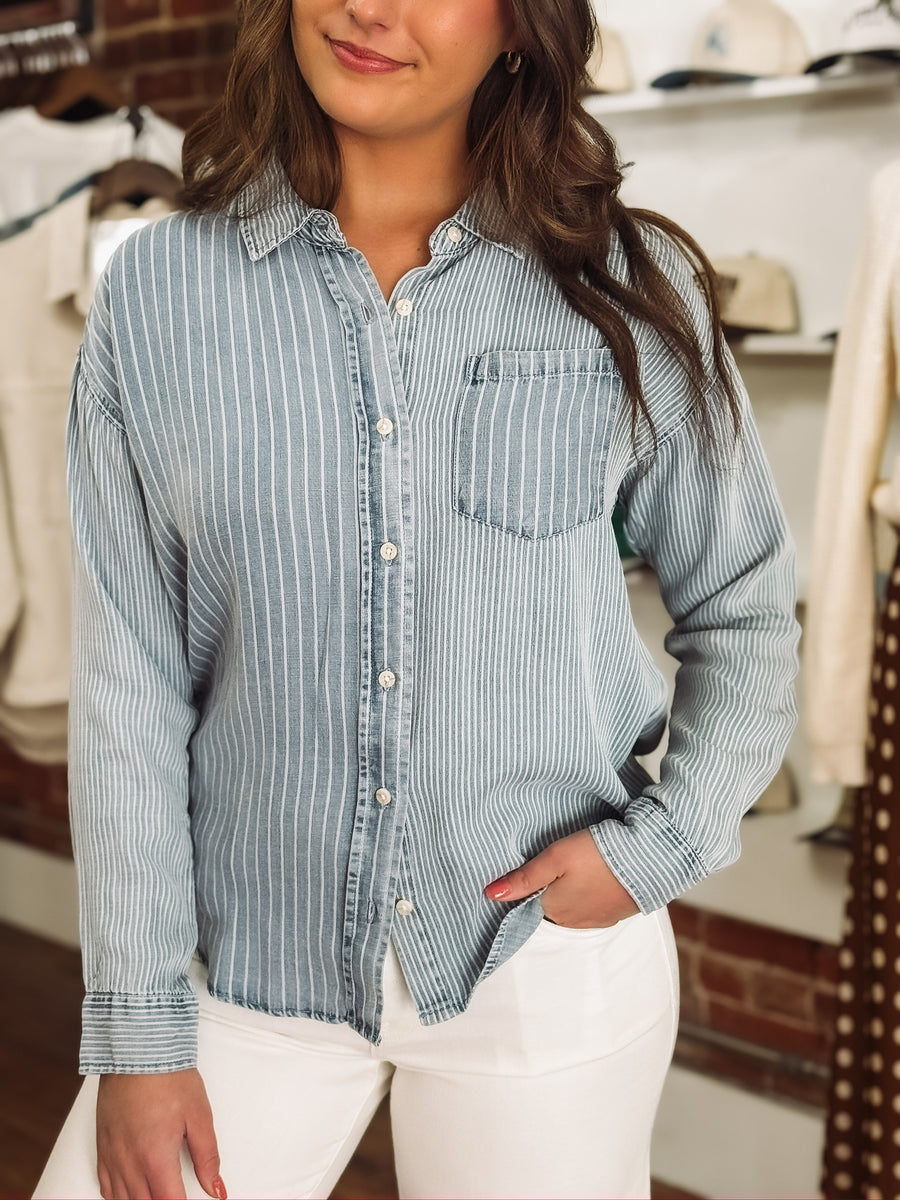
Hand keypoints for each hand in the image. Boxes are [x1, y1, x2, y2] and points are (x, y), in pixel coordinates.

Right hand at [96, 1069, 225, 1199]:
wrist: (138, 1051)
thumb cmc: (168, 1078)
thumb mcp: (199, 1116)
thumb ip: (208, 1157)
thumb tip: (216, 1189)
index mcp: (156, 1158)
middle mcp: (130, 1163)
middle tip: (176, 1194)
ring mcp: (112, 1157)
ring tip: (158, 1194)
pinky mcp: (102, 1148)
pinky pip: (105, 1188)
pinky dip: (120, 1197)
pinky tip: (132, 1193)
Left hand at [483, 828, 639, 927]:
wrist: (649, 859)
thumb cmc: (598, 854)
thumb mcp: (555, 858)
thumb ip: (523, 878)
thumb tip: (489, 894)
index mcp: (553, 909)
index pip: (530, 901)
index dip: (532, 884)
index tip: (538, 867)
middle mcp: (573, 922)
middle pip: (552, 904)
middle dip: (553, 887)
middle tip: (561, 861)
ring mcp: (597, 921)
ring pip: (574, 906)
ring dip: (574, 890)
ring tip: (580, 865)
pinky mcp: (616, 914)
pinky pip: (594, 906)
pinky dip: (593, 893)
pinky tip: (598, 874)